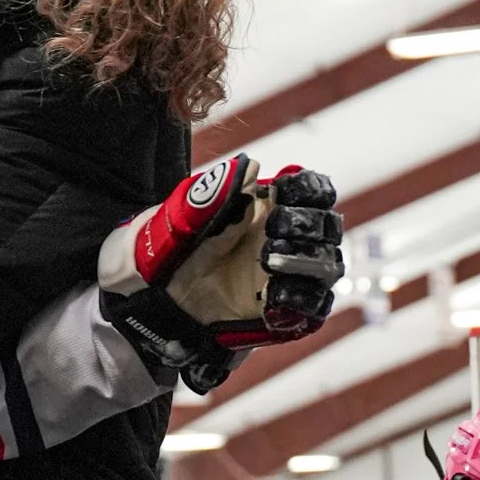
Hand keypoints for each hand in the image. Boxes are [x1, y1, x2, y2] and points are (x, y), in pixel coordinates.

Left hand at [97, 156, 342, 395]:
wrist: (152, 299)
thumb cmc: (168, 249)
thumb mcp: (181, 219)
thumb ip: (212, 194)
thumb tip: (250, 166)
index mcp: (269, 207)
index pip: (313, 190)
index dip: (308, 189)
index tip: (283, 193)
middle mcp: (287, 240)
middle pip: (327, 227)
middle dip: (307, 226)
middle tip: (272, 232)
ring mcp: (289, 277)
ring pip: (328, 266)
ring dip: (306, 261)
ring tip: (270, 261)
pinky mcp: (286, 312)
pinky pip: (313, 308)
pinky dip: (301, 301)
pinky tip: (272, 297)